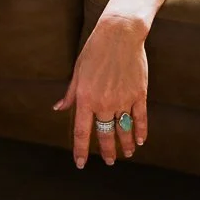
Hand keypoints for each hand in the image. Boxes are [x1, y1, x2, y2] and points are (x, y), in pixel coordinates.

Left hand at [53, 14, 149, 167]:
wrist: (119, 36)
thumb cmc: (94, 52)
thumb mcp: (77, 72)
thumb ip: (70, 94)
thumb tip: (59, 108)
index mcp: (85, 99)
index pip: (82, 132)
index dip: (80, 150)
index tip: (80, 164)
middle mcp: (104, 104)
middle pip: (105, 135)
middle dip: (107, 151)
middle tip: (109, 161)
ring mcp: (123, 100)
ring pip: (124, 130)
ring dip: (126, 145)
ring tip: (127, 154)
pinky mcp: (139, 95)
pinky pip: (140, 118)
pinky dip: (141, 131)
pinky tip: (140, 140)